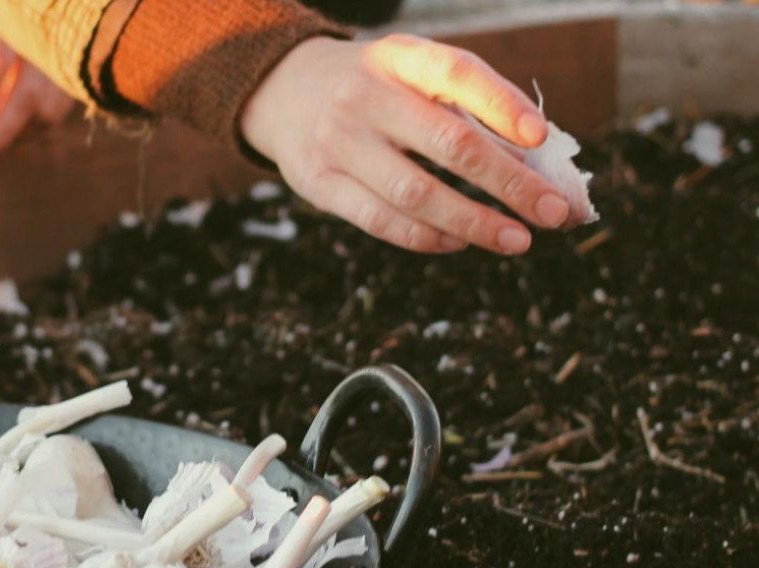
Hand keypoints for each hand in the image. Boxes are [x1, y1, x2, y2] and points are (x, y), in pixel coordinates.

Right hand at [240, 35, 570, 254]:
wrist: (281, 90)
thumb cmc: (371, 87)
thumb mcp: (409, 72)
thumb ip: (464, 106)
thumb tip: (536, 162)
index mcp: (397, 58)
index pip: (456, 73)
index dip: (501, 104)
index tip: (541, 137)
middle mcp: (365, 97)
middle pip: (448, 144)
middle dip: (509, 183)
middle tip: (553, 212)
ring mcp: (338, 142)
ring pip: (416, 193)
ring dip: (474, 222)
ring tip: (517, 239)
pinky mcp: (319, 183)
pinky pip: (380, 221)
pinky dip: (427, 237)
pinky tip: (460, 241)